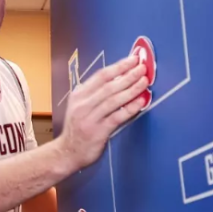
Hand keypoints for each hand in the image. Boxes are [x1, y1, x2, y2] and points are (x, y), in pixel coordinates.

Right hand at [55, 55, 146, 172]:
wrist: (67, 152)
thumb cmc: (78, 128)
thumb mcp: (80, 106)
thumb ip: (95, 93)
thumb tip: (120, 78)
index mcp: (79, 94)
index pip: (101, 75)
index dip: (119, 66)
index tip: (133, 60)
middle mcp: (83, 104)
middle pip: (109, 85)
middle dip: (129, 75)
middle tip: (142, 68)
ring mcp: (90, 117)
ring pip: (114, 99)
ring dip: (132, 88)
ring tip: (145, 81)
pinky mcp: (98, 131)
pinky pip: (117, 116)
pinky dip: (130, 108)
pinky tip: (141, 101)